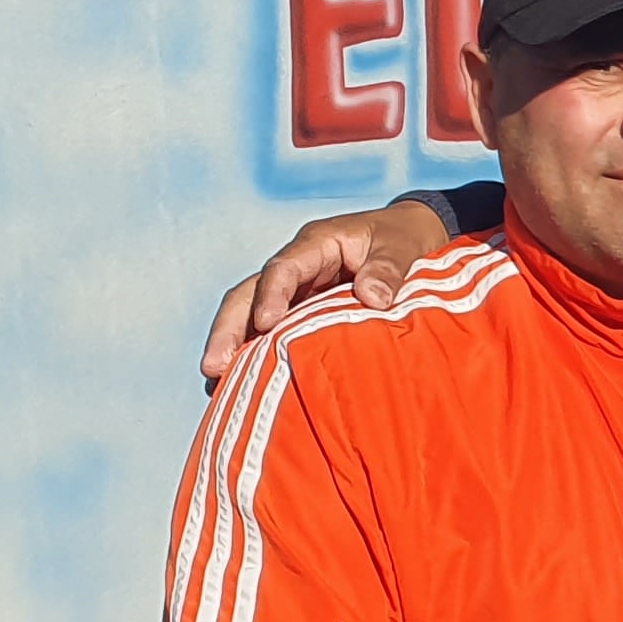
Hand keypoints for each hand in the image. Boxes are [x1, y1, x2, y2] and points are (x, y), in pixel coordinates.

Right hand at [202, 200, 444, 385]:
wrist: (410, 237)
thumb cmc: (402, 238)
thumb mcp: (402, 247)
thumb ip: (389, 268)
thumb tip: (373, 297)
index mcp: (316, 245)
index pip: (283, 269)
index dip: (271, 295)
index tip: (266, 325)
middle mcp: (295, 267)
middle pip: (249, 294)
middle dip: (228, 328)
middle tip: (212, 366)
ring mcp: (294, 291)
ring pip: (250, 315)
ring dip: (233, 346)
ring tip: (217, 383)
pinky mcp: (300, 311)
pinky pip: (271, 331)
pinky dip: (255, 353)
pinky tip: (244, 382)